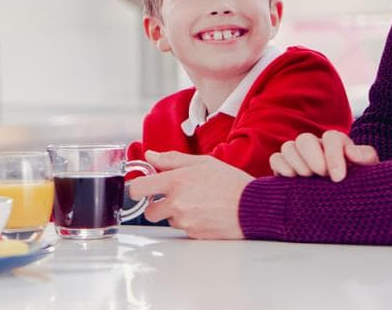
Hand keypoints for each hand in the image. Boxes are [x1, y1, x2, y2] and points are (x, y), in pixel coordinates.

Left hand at [126, 151, 251, 238]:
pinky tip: (205, 214)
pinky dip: (190, 223)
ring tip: (197, 204)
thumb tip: (150, 155)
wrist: (254, 207)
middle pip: (149, 212)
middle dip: (157, 206)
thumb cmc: (231, 182)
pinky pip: (184, 230)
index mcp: (175, 182)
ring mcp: (185, 221)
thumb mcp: (202, 162)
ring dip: (176, 214)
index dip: (137, 189)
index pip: (138, 189)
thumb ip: (172, 159)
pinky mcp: (195, 235)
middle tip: (173, 197)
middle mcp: (176, 203)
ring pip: (168, 220)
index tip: (142, 188)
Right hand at [269, 130, 378, 181]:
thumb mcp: (368, 172)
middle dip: (312, 157)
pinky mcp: (283, 167)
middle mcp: (315, 146)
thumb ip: (366, 157)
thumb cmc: (357, 186)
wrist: (343, 207)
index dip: (334, 155)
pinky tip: (293, 179)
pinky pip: (275, 159)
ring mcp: (297, 155)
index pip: (331, 138)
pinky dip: (282, 167)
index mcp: (336, 144)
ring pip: (288, 147)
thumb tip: (351, 152)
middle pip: (305, 139)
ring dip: (298, 164)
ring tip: (308, 179)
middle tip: (321, 176)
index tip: (338, 178)